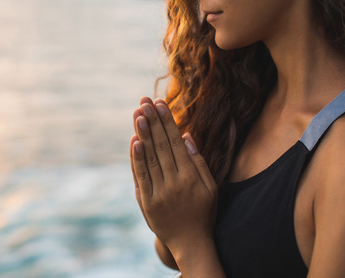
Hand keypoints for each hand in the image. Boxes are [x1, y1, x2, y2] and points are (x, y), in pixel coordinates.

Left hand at [129, 97, 217, 254]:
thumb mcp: (210, 187)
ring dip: (143, 134)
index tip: (160, 104)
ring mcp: (159, 193)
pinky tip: (134, 141)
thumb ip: (198, 161)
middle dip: (153, 122)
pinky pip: (141, 176)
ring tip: (137, 114)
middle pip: (162, 146)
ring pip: (150, 158)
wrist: (190, 243)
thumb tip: (186, 135)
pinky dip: (136, 159)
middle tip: (145, 101)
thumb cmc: (203, 212)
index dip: (168, 122)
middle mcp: (175, 183)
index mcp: (191, 177)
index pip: (176, 143)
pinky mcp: (147, 202)